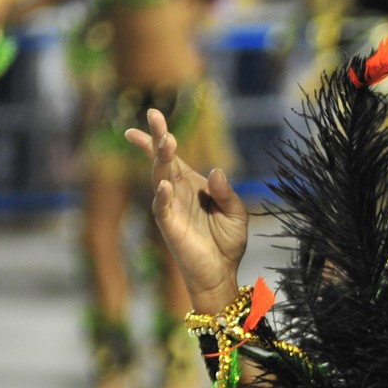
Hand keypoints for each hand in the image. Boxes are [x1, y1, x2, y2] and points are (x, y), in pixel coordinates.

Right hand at [126, 108, 248, 311]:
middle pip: (163, 160)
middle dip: (157, 138)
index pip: (173, 156)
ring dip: (162, 160)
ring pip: (161, 178)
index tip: (151, 116)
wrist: (221, 272)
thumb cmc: (226, 242)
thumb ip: (226, 192)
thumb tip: (215, 171)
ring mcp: (171, 208)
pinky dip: (162, 195)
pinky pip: (163, 208)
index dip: (159, 138)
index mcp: (192, 184)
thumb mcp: (236, 212)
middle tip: (154, 115)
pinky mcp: (170, 226)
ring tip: (165, 142)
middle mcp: (177, 192)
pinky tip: (164, 184)